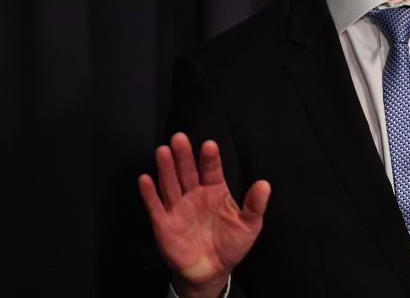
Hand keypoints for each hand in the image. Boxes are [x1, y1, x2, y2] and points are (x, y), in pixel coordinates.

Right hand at [138, 132, 270, 296]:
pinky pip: (155, 207)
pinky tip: (145, 179)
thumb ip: (255, 205)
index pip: (211, 170)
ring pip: (170, 184)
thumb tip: (264, 184)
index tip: (209, 145)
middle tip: (179, 138)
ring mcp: (178, 208)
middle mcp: (194, 195)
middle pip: (187, 171)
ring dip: (166, 169)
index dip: (210, 158)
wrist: (212, 271)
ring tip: (163, 151)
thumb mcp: (249, 225)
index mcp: (215, 191)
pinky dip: (149, 194)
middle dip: (183, 155)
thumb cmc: (231, 244)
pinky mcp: (164, 224)